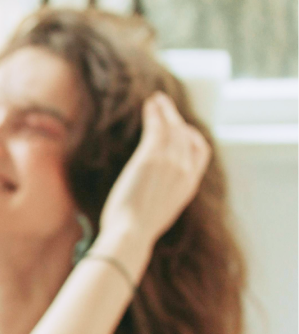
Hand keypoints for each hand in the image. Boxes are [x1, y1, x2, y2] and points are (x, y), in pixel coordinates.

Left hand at [98, 92, 211, 249]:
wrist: (131, 233)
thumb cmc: (135, 230)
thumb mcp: (159, 212)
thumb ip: (163, 196)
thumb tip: (151, 196)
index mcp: (188, 185)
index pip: (202, 152)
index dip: (193, 137)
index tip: (182, 129)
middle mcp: (184, 170)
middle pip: (187, 135)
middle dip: (176, 118)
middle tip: (165, 106)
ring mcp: (170, 162)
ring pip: (173, 127)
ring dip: (165, 110)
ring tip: (156, 100)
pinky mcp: (151, 157)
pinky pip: (157, 127)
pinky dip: (155, 113)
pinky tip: (150, 104)